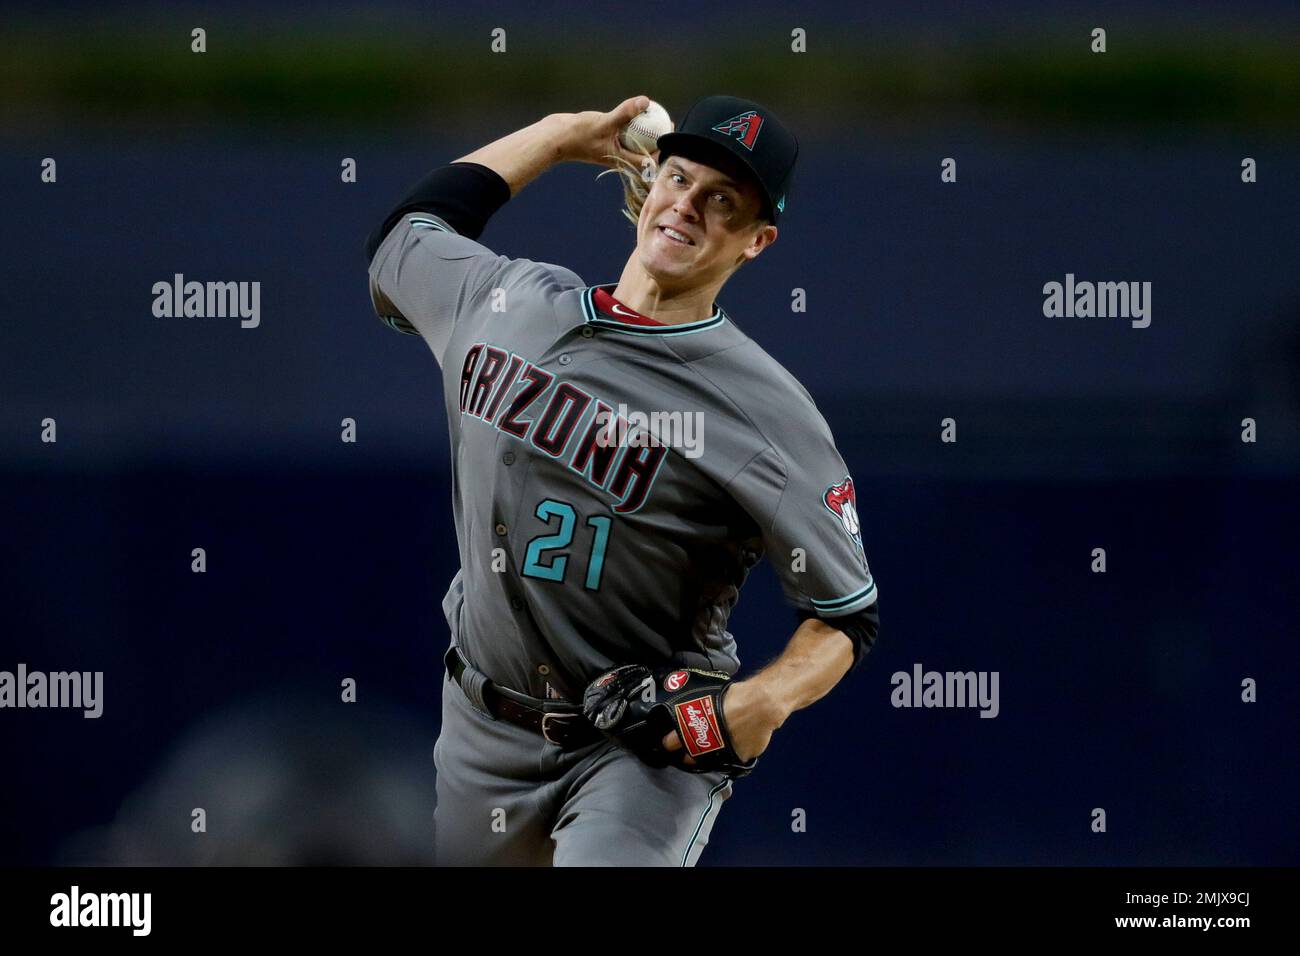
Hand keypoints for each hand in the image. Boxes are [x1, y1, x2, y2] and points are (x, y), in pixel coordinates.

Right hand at [551, 95, 660, 168]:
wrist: (555, 138)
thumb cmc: (578, 135)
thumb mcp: (605, 122)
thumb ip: (625, 113)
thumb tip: (646, 101)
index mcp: (621, 159)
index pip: (648, 160)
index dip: (662, 151)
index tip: (671, 136)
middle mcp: (618, 156)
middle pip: (644, 151)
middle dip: (657, 139)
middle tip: (667, 122)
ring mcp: (611, 148)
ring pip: (633, 140)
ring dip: (644, 130)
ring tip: (655, 114)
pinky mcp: (604, 139)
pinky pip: (622, 131)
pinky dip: (630, 123)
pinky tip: (635, 109)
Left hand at [662, 679, 781, 765]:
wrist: (760, 705)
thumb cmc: (733, 697)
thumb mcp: (707, 697)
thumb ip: (698, 709)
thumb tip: (693, 710)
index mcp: (692, 728)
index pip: (671, 742)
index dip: (668, 743)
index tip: (666, 744)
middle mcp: (703, 746)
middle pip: (689, 757)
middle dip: (686, 754)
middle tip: (687, 749)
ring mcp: (721, 755)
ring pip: (709, 760)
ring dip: (707, 756)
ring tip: (709, 748)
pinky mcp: (738, 759)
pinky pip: (731, 757)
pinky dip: (731, 751)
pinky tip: (734, 743)